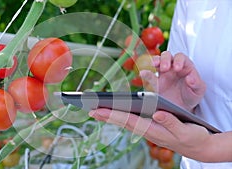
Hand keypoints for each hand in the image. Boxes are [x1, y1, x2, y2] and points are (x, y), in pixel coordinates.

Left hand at [89, 108, 212, 161]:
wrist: (199, 147)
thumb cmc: (193, 138)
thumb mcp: (186, 131)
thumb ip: (171, 122)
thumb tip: (156, 113)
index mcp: (154, 130)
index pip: (130, 121)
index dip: (113, 115)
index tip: (99, 111)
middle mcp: (148, 130)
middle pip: (123, 121)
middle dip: (106, 115)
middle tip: (90, 109)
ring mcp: (148, 130)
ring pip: (126, 121)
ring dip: (111, 116)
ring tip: (97, 109)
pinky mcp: (151, 127)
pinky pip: (133, 122)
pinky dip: (121, 116)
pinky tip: (115, 112)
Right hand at [140, 51, 205, 111]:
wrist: (181, 108)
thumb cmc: (191, 96)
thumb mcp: (198, 91)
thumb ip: (197, 83)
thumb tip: (190, 78)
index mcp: (184, 66)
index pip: (181, 57)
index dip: (178, 61)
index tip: (177, 68)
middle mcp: (172, 67)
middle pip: (167, 56)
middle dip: (165, 60)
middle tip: (165, 68)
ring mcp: (162, 73)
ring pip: (156, 61)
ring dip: (154, 62)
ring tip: (153, 66)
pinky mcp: (154, 81)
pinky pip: (148, 74)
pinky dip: (145, 73)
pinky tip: (143, 74)